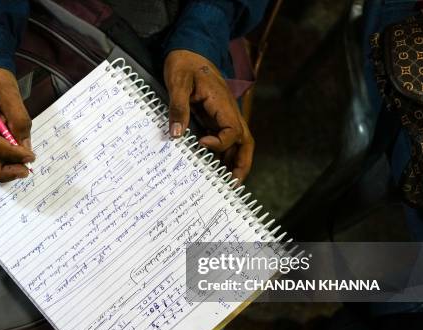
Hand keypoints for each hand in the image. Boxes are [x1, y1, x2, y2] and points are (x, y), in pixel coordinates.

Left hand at [164, 50, 253, 181]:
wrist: (188, 50)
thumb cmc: (184, 63)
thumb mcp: (177, 82)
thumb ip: (178, 108)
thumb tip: (178, 135)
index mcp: (223, 102)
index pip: (232, 130)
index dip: (219, 142)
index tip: (200, 144)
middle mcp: (228, 111)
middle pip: (244, 142)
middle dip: (241, 164)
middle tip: (232, 185)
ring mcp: (223, 116)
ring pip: (236, 143)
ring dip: (233, 163)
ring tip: (224, 185)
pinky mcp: (214, 118)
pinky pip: (223, 139)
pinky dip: (221, 155)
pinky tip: (212, 169)